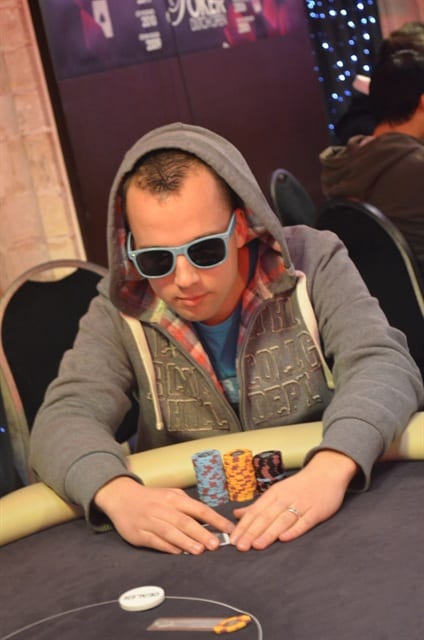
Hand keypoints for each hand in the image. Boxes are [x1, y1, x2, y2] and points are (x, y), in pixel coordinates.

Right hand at [94, 477, 233, 553]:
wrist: (122, 497)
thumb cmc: (152, 498)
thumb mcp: (171, 495)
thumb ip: (188, 506)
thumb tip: (209, 521)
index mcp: (174, 498)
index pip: (199, 508)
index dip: (215, 519)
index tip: (229, 529)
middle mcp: (163, 509)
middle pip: (185, 521)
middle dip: (201, 533)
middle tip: (215, 544)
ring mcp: (150, 521)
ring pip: (170, 532)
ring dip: (186, 542)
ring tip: (199, 550)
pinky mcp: (139, 534)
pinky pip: (156, 541)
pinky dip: (168, 547)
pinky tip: (178, 553)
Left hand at [230, 450, 357, 550]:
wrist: (326, 472)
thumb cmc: (299, 486)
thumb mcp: (276, 491)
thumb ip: (257, 505)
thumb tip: (237, 515)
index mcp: (273, 494)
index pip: (255, 511)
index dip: (243, 526)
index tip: (233, 540)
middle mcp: (285, 498)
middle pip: (266, 517)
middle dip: (252, 532)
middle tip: (240, 546)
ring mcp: (301, 504)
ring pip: (282, 520)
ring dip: (269, 533)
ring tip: (257, 545)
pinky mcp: (316, 511)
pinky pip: (304, 521)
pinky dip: (294, 529)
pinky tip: (285, 538)